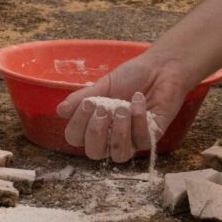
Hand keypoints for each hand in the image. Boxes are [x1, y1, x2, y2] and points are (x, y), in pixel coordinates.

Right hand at [56, 52, 191, 161]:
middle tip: (102, 108)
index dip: (77, 126)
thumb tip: (60, 110)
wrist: (160, 68)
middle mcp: (111, 137)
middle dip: (96, 132)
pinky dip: (138, 119)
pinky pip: (142, 140)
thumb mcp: (102, 86)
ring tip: (122, 107)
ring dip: (118, 131)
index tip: (87, 103)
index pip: (76, 139)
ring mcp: (132, 140)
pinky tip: (138, 99)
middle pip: (94, 154)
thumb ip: (82, 98)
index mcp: (95, 125)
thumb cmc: (131, 77)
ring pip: (119, 154)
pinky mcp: (152, 138)